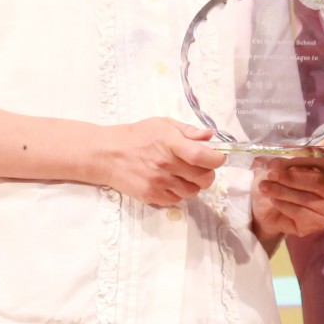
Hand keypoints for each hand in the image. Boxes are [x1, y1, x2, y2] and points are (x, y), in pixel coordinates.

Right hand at [92, 118, 223, 205]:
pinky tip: (169, 182)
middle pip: (204, 178)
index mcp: (170, 142)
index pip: (204, 157)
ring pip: (193, 192)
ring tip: (182, 174)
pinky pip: (177, 200)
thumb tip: (209, 136)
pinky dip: (178, 193)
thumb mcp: (161, 124)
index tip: (218, 157)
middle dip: (207, 173)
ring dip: (193, 184)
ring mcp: (158, 183)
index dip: (217, 159)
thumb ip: (187, 130)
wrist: (106, 154)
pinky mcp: (152, 196)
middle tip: (200, 167)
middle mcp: (165, 164)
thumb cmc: (134, 136)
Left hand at [250, 157, 323, 241]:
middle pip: (320, 184)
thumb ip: (289, 158)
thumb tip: (280, 162)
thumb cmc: (280, 178)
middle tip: (272, 173)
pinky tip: (273, 199)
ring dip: (282, 189)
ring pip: (307, 199)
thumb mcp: (284, 161)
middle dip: (293, 176)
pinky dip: (282, 203)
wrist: (264, 206)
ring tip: (265, 185)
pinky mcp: (316, 225)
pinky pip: (299, 213)